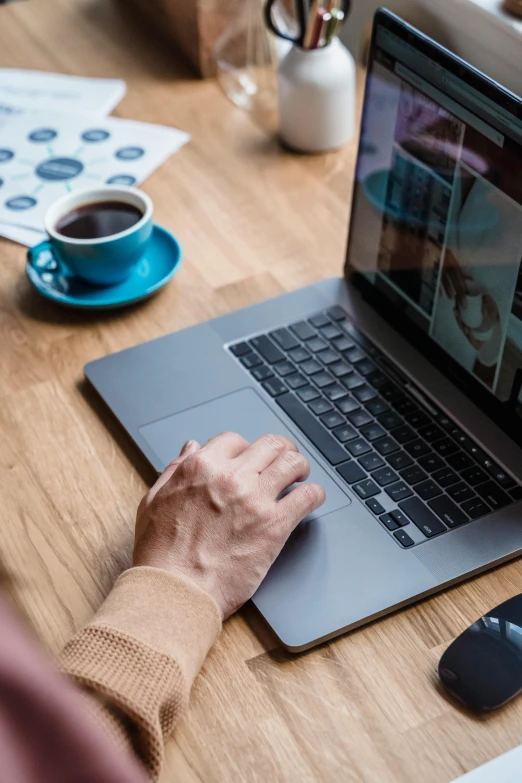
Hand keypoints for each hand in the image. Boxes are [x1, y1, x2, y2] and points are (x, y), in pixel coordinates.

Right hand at [133, 433, 325, 618]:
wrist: (176, 591)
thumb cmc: (161, 553)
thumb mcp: (154, 501)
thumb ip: (175, 470)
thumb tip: (192, 447)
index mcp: (200, 467)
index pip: (234, 440)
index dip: (245, 449)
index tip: (251, 460)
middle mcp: (230, 476)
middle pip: (270, 445)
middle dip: (280, 450)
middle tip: (285, 461)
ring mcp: (255, 499)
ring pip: (293, 463)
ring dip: (300, 467)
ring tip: (299, 476)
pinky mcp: (275, 525)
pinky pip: (307, 496)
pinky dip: (314, 494)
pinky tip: (311, 499)